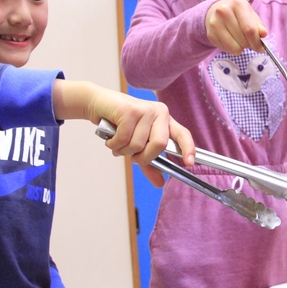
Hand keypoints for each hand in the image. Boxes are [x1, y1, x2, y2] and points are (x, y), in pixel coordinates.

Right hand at [52, 81, 195, 186]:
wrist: (98, 104)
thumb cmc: (120, 123)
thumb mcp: (137, 145)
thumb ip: (149, 163)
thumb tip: (160, 183)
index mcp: (165, 120)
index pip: (183, 134)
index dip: (188, 149)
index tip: (189, 164)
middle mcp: (159, 112)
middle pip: (159, 144)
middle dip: (143, 157)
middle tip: (133, 156)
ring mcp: (145, 109)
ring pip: (138, 144)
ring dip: (124, 150)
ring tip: (118, 142)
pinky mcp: (130, 110)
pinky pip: (124, 138)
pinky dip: (114, 144)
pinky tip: (111, 138)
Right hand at [205, 0, 267, 53]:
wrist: (216, 11)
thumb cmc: (238, 14)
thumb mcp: (250, 15)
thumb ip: (258, 25)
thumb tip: (263, 34)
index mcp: (238, 4)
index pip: (249, 29)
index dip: (257, 42)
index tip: (261, 48)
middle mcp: (224, 11)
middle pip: (243, 40)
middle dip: (249, 45)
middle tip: (249, 41)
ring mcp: (215, 23)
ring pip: (234, 47)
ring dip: (241, 48)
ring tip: (240, 40)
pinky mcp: (210, 34)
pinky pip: (226, 50)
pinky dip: (232, 49)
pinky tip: (231, 41)